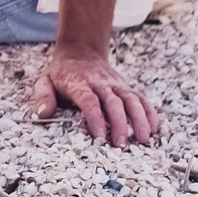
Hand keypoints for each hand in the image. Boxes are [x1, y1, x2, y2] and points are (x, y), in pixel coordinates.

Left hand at [33, 43, 159, 146]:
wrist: (80, 50)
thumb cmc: (62, 73)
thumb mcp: (45, 81)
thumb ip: (43, 97)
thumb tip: (42, 114)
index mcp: (79, 83)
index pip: (89, 101)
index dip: (95, 118)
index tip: (99, 137)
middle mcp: (100, 83)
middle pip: (114, 103)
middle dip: (119, 124)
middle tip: (121, 145)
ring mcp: (116, 84)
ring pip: (132, 100)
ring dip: (140, 119)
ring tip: (143, 139)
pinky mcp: (126, 86)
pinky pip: (142, 98)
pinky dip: (150, 112)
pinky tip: (155, 129)